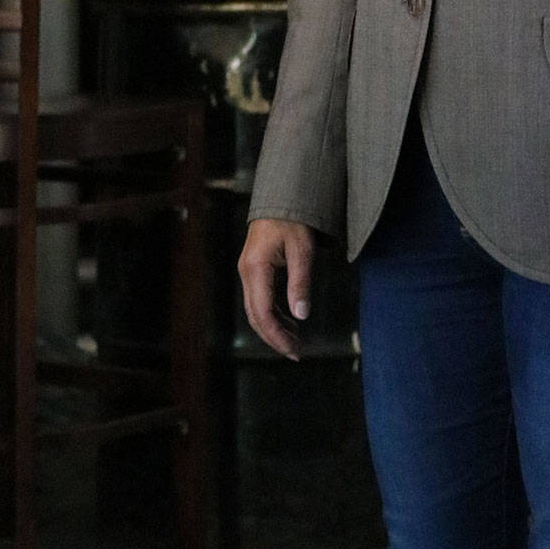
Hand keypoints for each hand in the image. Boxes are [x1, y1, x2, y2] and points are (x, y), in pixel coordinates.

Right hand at [238, 218, 315, 360]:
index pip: (263, 313)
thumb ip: (301, 282)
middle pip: (256, 316)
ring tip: (296, 341)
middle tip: (297, 353)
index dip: (278, 337)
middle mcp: (247, 271)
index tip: (295, 351)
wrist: (281, 195)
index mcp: (256, 268)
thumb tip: (301, 315)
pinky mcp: (253, 268)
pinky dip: (273, 314)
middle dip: (275, 338)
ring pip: (256, 309)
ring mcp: (248, 270)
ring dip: (274, 328)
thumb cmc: (293, 219)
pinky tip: (290, 321)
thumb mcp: (302, 249)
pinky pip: (259, 299)